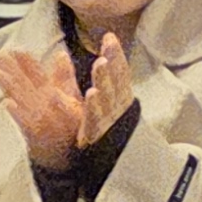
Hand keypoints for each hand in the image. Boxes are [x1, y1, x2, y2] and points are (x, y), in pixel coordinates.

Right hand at [0, 36, 132, 172]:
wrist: (69, 155)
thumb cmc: (69, 124)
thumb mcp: (69, 96)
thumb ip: (63, 75)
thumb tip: (60, 53)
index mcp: (46, 92)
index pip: (31, 71)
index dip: (22, 59)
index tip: (11, 48)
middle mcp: (39, 102)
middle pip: (20, 81)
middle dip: (7, 67)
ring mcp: (36, 116)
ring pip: (19, 97)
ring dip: (7, 85)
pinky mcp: (36, 132)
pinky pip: (24, 120)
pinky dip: (16, 112)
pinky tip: (8, 104)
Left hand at [81, 33, 135, 147]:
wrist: (121, 164)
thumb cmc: (110, 128)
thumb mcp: (105, 101)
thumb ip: (96, 78)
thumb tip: (80, 54)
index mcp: (121, 96)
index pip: (121, 72)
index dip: (116, 54)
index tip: (109, 37)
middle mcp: (118, 106)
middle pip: (117, 80)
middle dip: (113, 62)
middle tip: (107, 46)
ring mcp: (111, 120)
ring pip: (109, 96)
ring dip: (105, 79)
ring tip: (99, 63)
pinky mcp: (100, 134)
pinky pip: (98, 118)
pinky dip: (96, 106)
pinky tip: (93, 93)